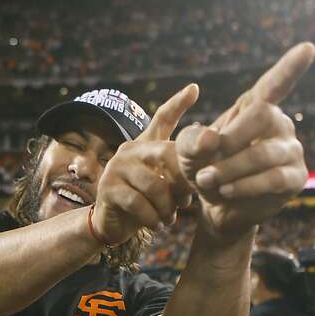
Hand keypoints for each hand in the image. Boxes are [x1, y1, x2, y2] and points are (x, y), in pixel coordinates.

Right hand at [89, 84, 199, 246]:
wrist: (112, 224)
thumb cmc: (144, 203)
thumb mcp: (165, 186)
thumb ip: (180, 175)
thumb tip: (206, 172)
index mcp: (146, 145)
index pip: (162, 118)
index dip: (178, 103)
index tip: (194, 89)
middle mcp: (130, 149)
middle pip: (166, 154)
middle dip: (182, 179)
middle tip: (188, 201)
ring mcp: (117, 167)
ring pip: (154, 185)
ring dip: (167, 207)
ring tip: (171, 219)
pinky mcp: (108, 187)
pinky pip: (138, 203)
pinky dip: (152, 218)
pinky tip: (158, 226)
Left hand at [176, 42, 314, 241]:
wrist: (215, 205)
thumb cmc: (202, 167)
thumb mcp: (186, 151)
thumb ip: (191, 141)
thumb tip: (214, 138)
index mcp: (255, 108)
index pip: (275, 84)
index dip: (290, 67)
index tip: (309, 48)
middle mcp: (279, 124)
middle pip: (262, 116)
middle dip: (229, 141)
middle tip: (203, 163)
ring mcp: (291, 150)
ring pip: (263, 155)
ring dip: (229, 170)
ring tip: (206, 180)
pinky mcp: (296, 177)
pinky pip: (273, 179)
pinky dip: (245, 186)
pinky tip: (226, 191)